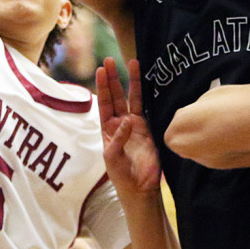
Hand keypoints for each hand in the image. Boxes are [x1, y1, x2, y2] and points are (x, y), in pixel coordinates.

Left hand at [97, 59, 160, 198]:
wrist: (139, 188)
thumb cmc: (121, 175)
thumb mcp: (113, 158)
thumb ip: (118, 139)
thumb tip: (127, 120)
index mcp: (107, 129)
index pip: (104, 103)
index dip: (103, 86)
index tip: (101, 69)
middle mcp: (120, 123)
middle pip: (116, 95)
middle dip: (113, 78)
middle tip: (109, 60)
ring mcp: (135, 125)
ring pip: (132, 98)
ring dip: (131, 81)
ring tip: (132, 62)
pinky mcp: (148, 129)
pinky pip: (146, 109)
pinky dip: (145, 96)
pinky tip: (145, 82)